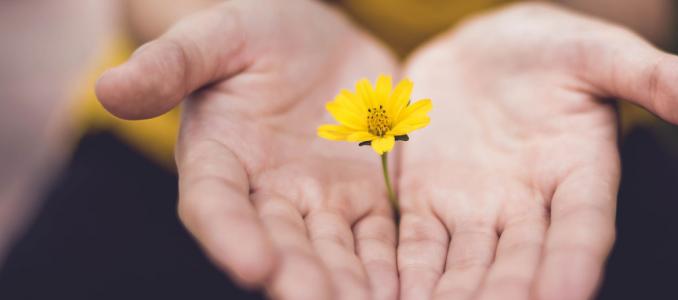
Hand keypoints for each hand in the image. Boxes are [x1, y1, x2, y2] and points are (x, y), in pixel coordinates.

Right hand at [96, 1, 398, 298]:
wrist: (314, 39)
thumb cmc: (254, 32)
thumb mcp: (216, 36)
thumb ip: (172, 62)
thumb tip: (110, 87)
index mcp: (219, 159)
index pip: (216, 204)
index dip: (230, 236)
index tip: (253, 265)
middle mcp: (266, 194)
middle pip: (280, 243)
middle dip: (300, 278)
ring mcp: (319, 200)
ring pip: (334, 252)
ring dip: (349, 284)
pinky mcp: (365, 197)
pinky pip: (380, 238)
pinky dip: (391, 266)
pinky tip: (406, 290)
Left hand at [396, 3, 677, 299]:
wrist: (481, 51)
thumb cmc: (549, 48)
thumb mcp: (598, 52)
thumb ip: (658, 80)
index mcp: (580, 174)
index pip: (583, 230)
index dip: (575, 265)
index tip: (567, 296)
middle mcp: (529, 209)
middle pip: (519, 267)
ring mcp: (475, 212)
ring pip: (464, 271)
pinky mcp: (426, 207)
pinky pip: (415, 249)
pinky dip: (405, 278)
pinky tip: (389, 298)